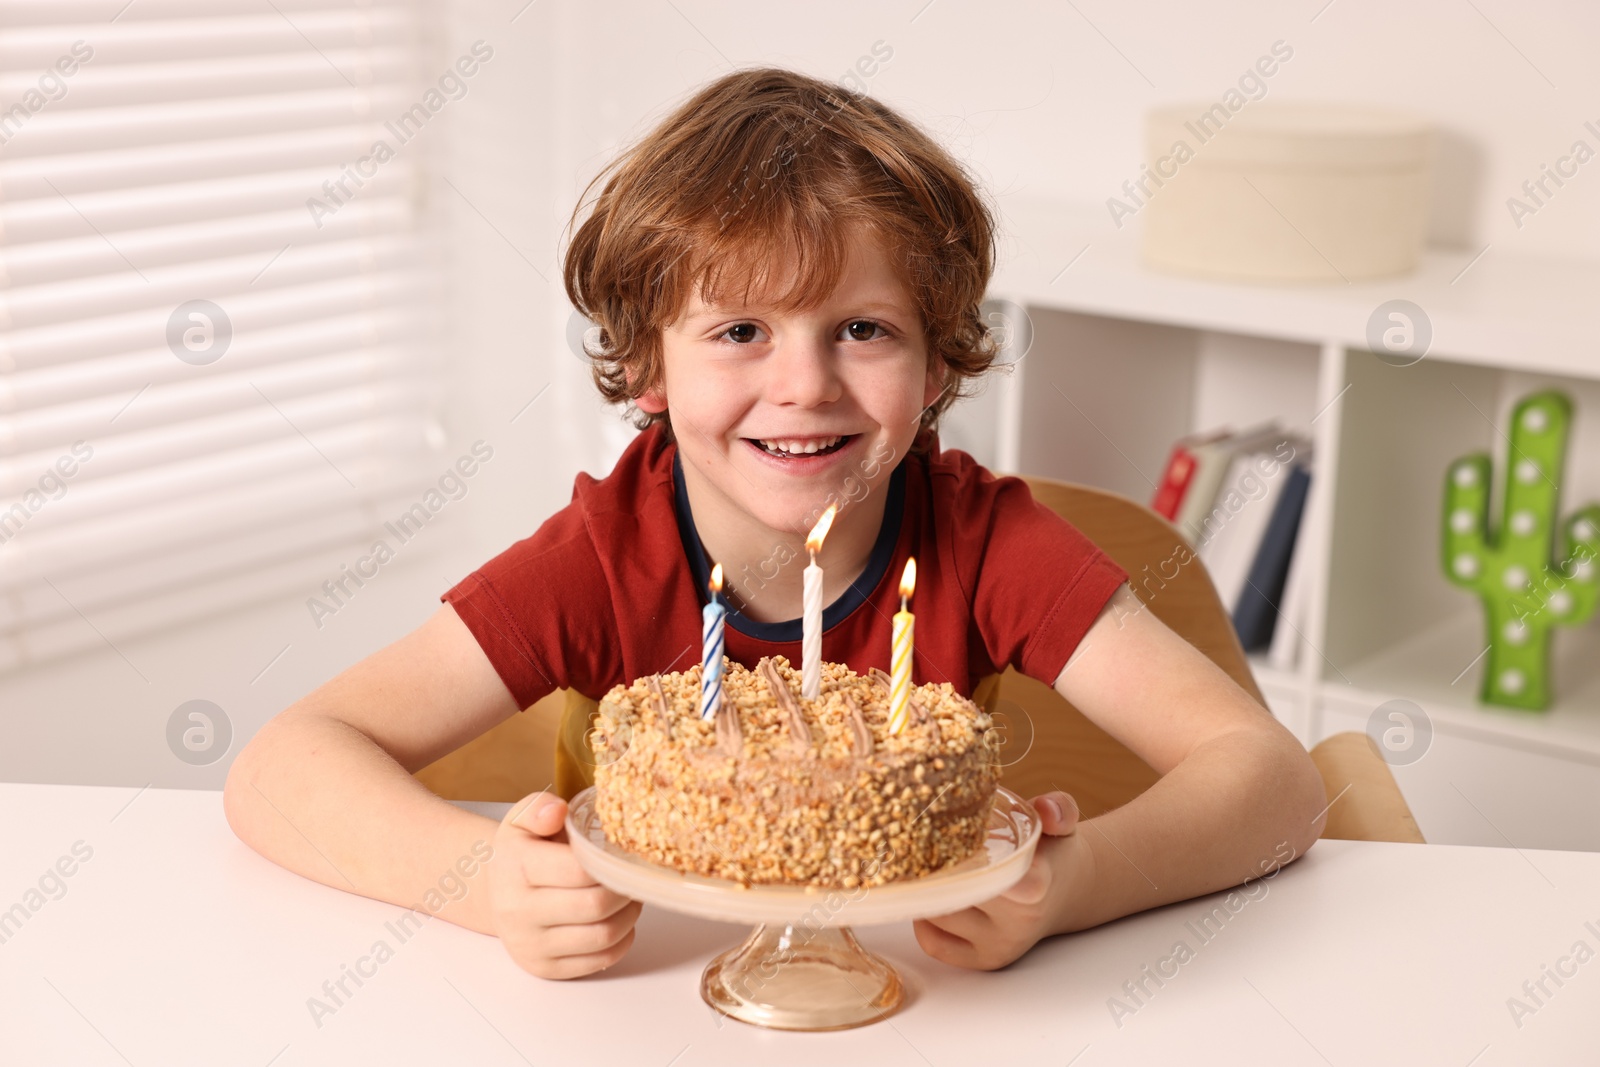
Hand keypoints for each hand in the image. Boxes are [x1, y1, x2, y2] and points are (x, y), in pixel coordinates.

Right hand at [486, 790, 642, 978]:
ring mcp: (530, 945)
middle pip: (595, 906)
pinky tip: (618, 921)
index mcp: (516, 868)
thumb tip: (557, 811)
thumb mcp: (521, 819)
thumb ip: (538, 808)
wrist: (494, 894)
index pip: (579, 870)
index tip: (619, 856)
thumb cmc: (519, 853)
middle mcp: (518, 911)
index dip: (608, 864)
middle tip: (631, 878)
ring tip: (629, 897)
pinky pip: (598, 961)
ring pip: (601, 937)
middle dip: (624, 891)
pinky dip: (621, 941)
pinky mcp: (544, 968)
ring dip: (628, 916)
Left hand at [913, 790, 1087, 969]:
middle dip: (936, 866)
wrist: (1067, 893)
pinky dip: (926, 921)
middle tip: (925, 842)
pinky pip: (934, 943)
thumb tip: (1045, 807)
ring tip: (933, 867)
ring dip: (930, 890)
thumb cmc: (1054, 852)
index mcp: (1037, 884)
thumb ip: (1058, 809)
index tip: (954, 842)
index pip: (1003, 879)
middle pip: (956, 891)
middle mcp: (1019, 921)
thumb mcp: (1062, 821)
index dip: (975, 863)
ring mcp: (1000, 945)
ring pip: (939, 915)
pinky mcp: (983, 961)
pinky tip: (938, 897)